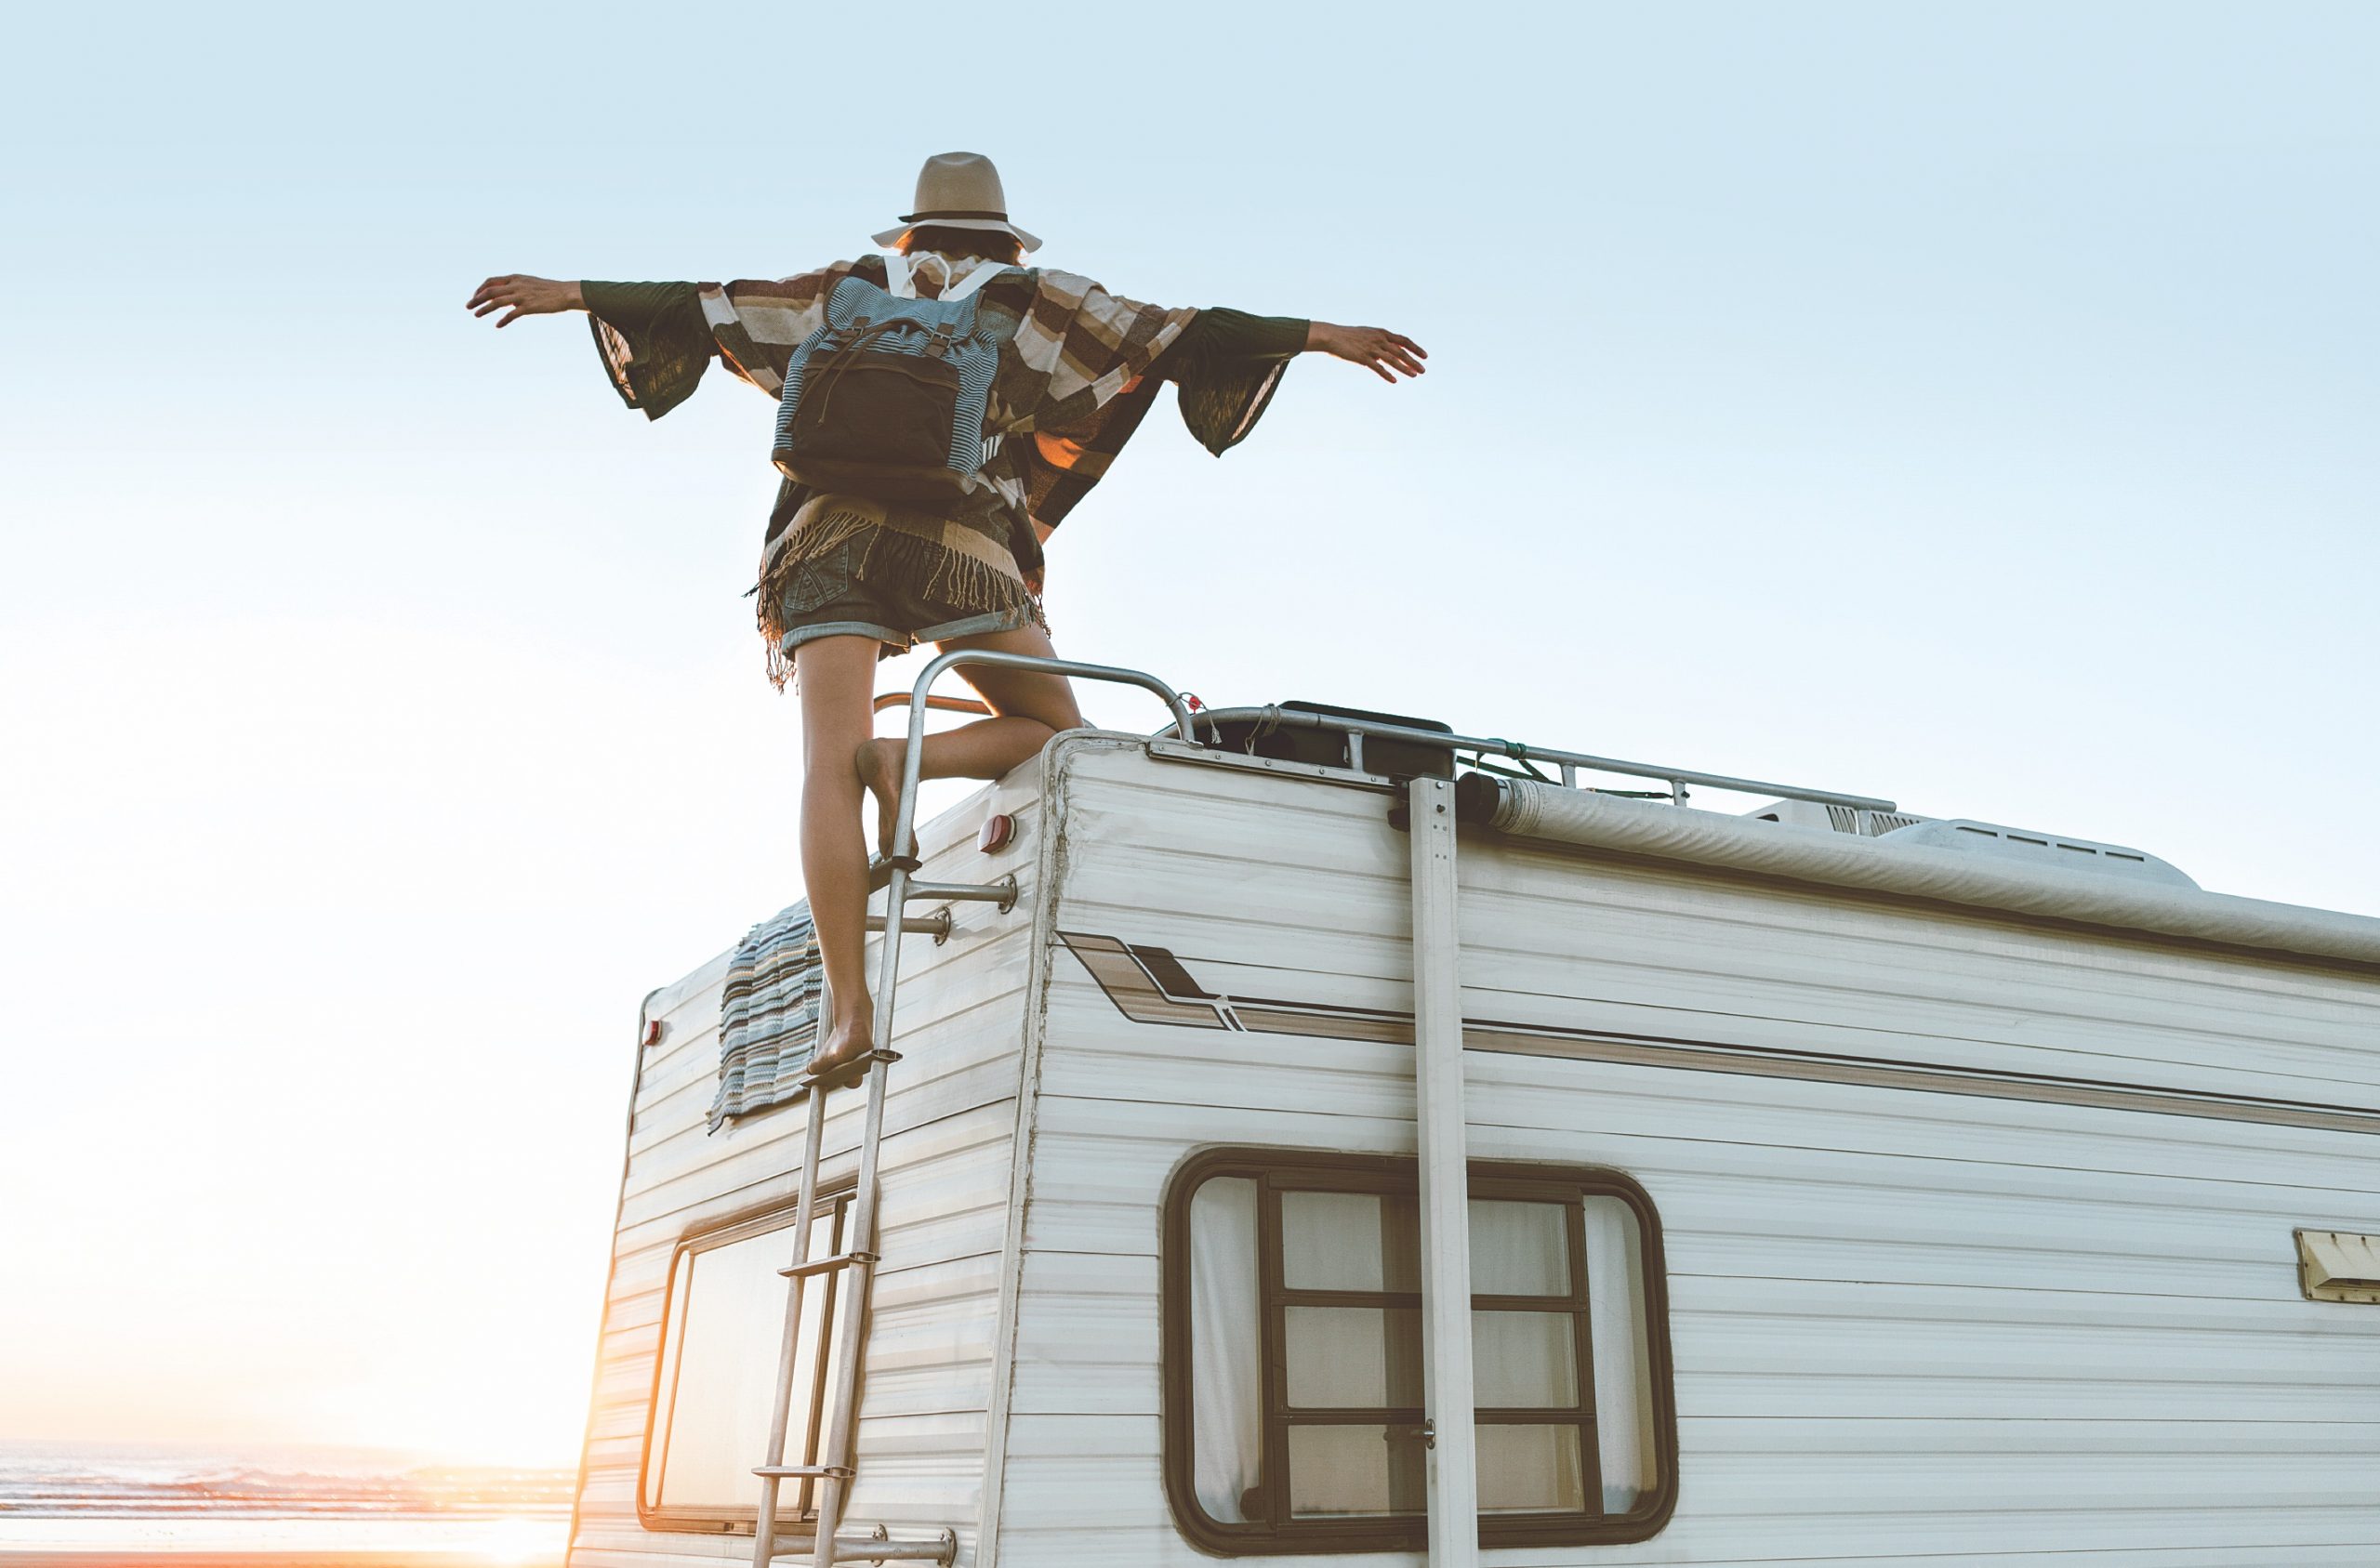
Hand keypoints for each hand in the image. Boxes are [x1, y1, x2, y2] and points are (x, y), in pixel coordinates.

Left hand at [467, 275, 582, 327]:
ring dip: (484, 308)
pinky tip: (498, 325)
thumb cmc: (550, 290)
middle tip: (467, 307)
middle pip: (490, 291)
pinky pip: (512, 314)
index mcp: (515, 278)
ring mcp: (522, 296)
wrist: (566, 293)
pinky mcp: (529, 307)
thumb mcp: (530, 284)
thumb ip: (516, 289)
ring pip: (497, 301)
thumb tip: (505, 300)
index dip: (480, 289)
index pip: (491, 281)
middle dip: (476, 299)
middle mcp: (516, 285)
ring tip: (476, 315)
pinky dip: (503, 320)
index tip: (475, 297)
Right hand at [1309, 322, 1426, 382]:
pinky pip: (1377, 367)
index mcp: (1382, 333)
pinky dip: (1386, 374)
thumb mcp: (1367, 335)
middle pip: (1401, 351)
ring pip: (1392, 359)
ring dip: (1405, 368)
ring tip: (1414, 376)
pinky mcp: (1363, 357)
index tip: (1425, 356)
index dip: (1415, 348)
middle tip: (1423, 370)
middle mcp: (1379, 340)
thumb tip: (1385, 354)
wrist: (1332, 336)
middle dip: (1414, 361)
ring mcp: (1371, 348)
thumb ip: (1378, 343)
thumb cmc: (1348, 337)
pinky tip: (1394, 381)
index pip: (1404, 340)